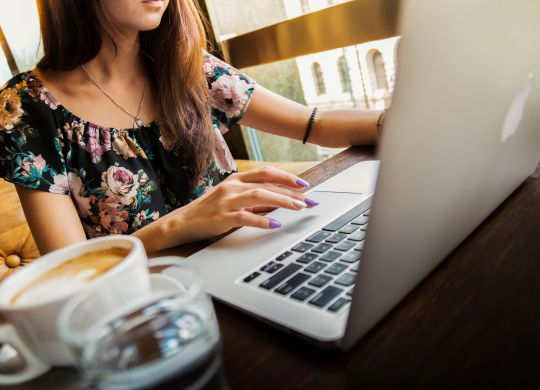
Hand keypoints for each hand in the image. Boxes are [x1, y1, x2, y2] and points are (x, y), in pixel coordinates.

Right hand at [160, 166, 318, 245]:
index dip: (286, 177)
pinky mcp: (222, 217)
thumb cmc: (209, 211)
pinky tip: (275, 224)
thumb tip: (278, 201)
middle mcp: (232, 186)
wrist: (182, 223)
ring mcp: (226, 201)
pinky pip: (246, 217)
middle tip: (309, 201)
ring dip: (282, 201)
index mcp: (236, 179)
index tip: (304, 185)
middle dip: (291, 192)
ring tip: (298, 208)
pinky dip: (262, 220)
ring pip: (259, 196)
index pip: (266, 172)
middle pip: (267, 184)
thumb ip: (253, 199)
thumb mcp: (231, 199)